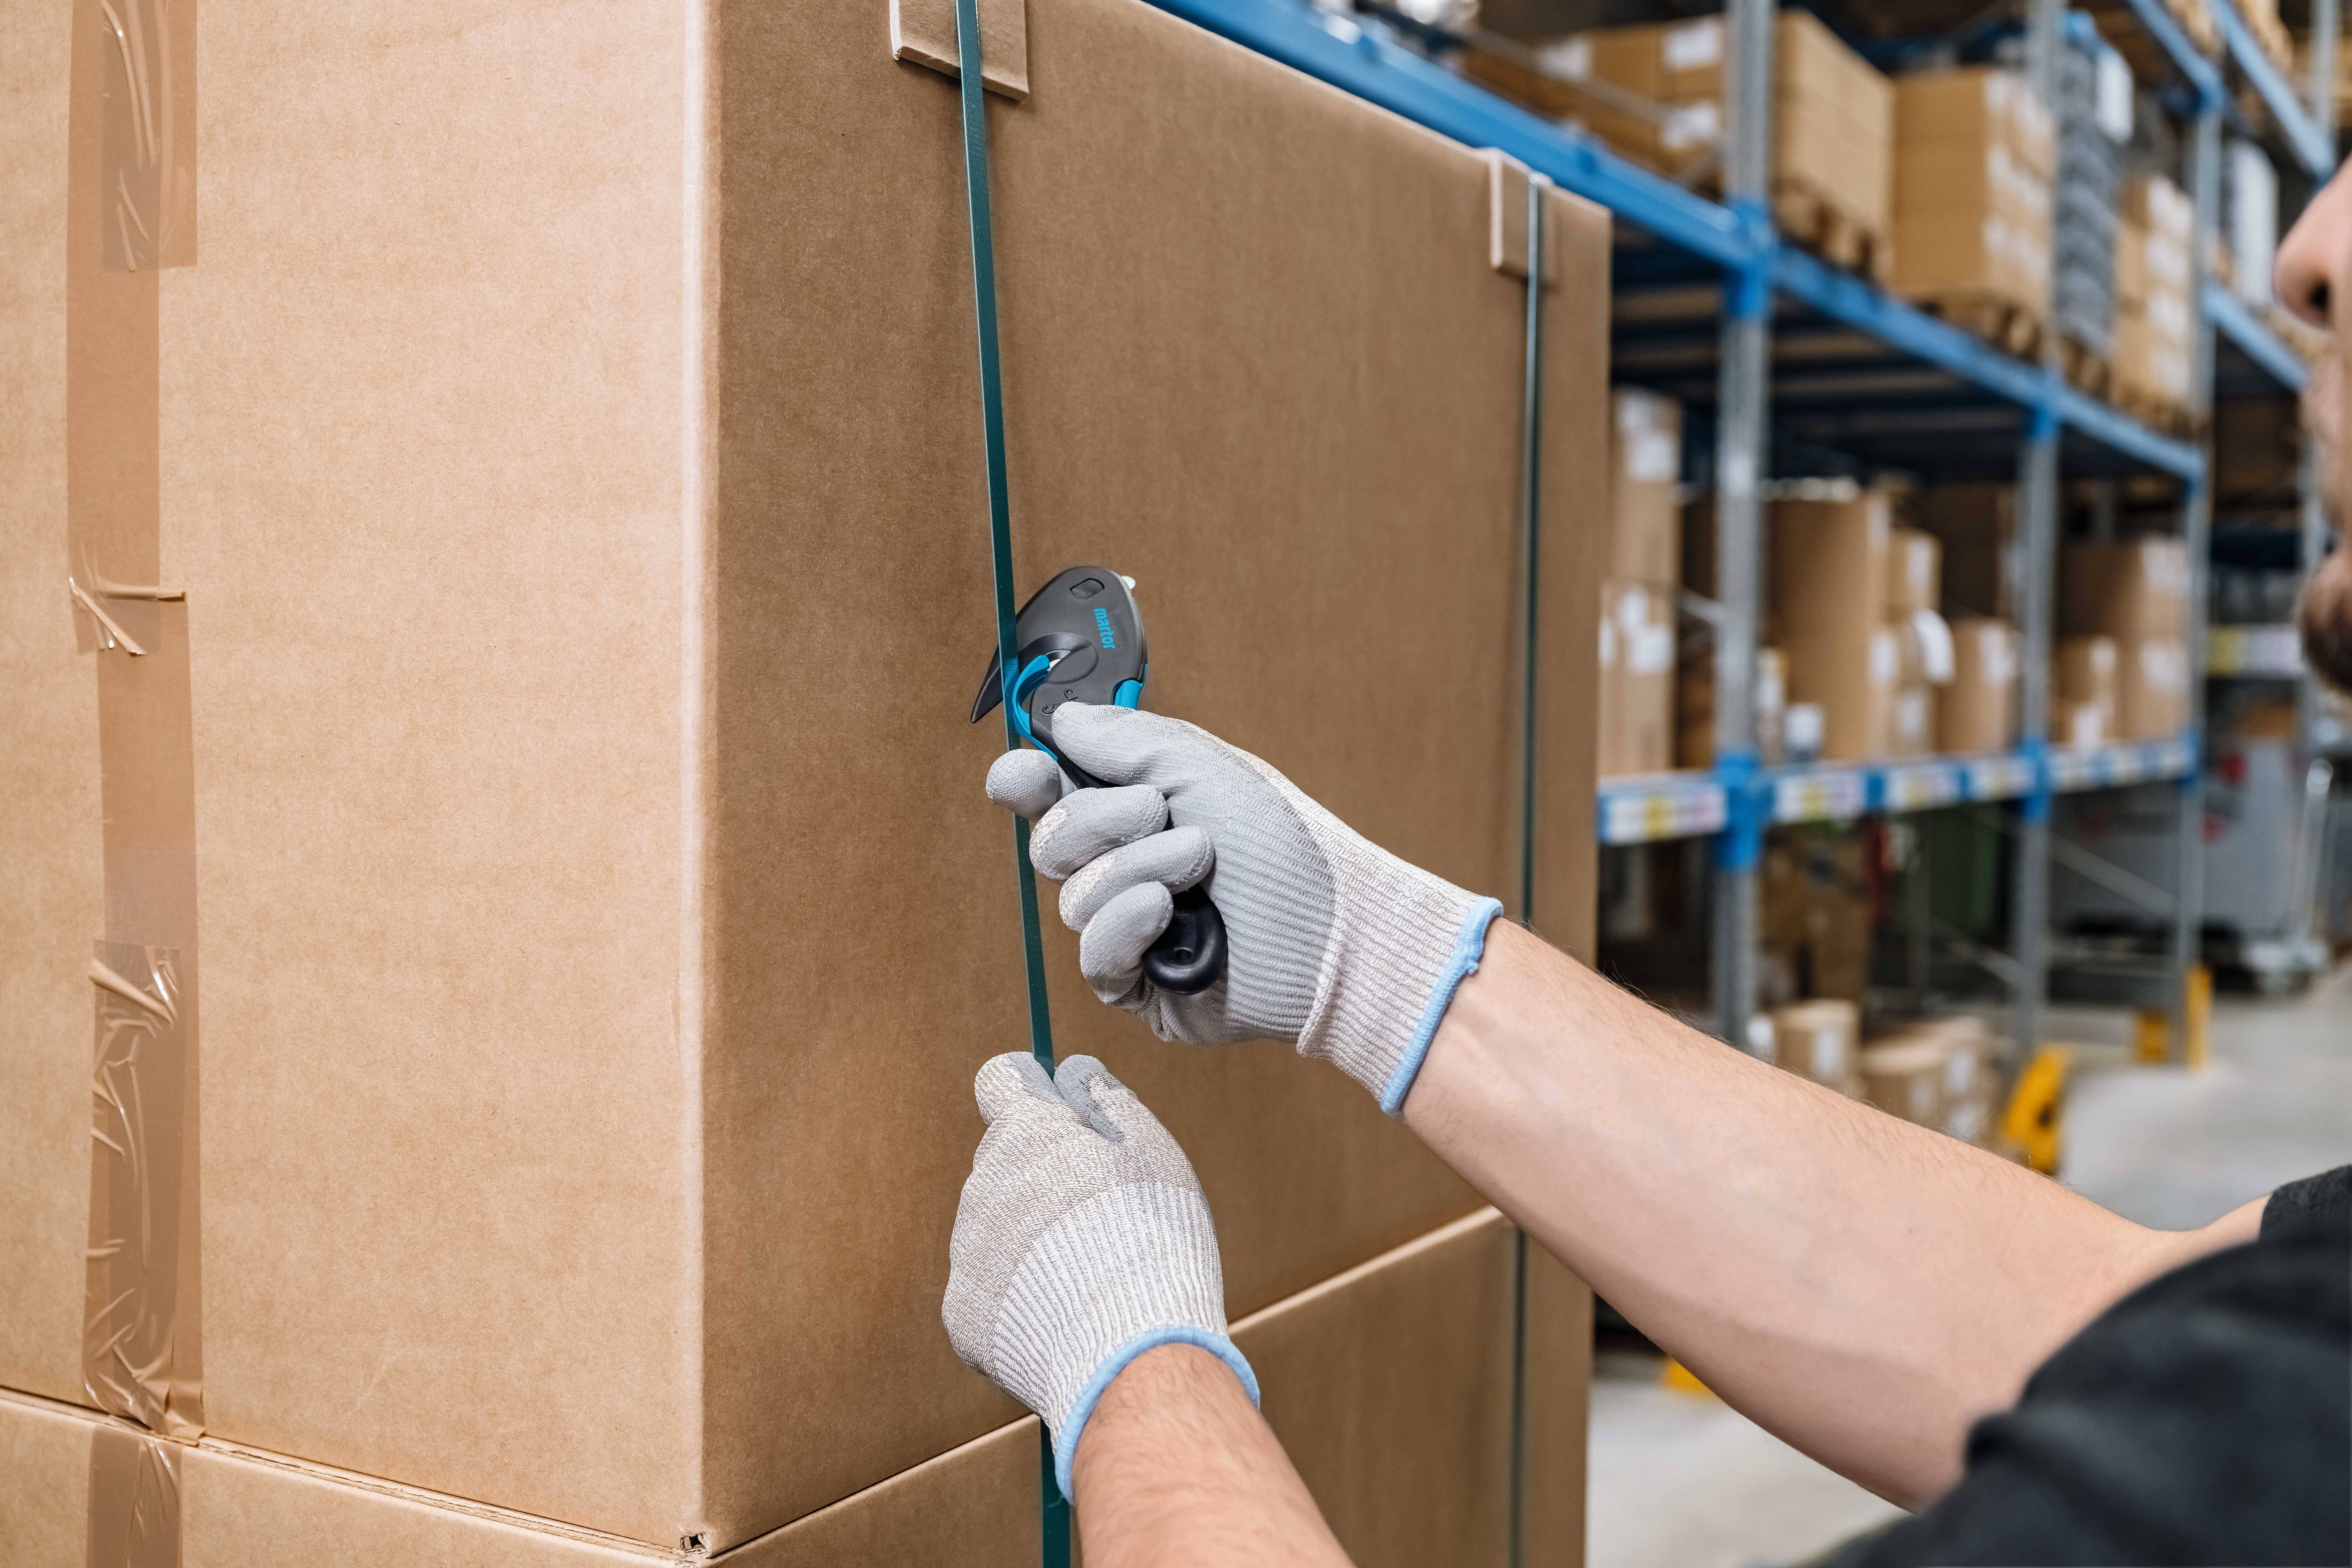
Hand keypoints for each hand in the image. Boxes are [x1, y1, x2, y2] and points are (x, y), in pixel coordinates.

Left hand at [943, 1052, 1257, 1500]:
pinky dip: (1020, 1300)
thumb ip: (1105, 1101)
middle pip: (1003, 1159)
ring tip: (1087, 1275)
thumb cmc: (1153, 1241)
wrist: (1130, 1353)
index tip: (1056, 1110)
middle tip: (1097, 1215)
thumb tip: (1072, 1073)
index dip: (1029, 1090)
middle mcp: (983, 1185)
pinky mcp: (964, 1317)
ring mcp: (967, 1255)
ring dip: (1030, 1238)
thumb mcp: (1150, 1150)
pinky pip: (989, 1293)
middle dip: (1040, 1172)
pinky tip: (1064, 1317)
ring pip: (994, 1227)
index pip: (1001, 1080)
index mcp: (1026, 1134)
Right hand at [985, 704, 1501, 1110]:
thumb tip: (1060, 719)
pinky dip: (1126, 926)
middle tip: (1165, 814)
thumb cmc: (1286, 846)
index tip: (1028, 774)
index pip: (1046, 793)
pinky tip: (1167, 913)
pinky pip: (1093, 958)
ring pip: (1072, 899)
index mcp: (1132, 810)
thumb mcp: (1205, 766)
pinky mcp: (1139, 985)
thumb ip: (1125, 738)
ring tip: (1201, 866)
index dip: (1023, 782)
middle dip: (1101, 821)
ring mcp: (1127, 929)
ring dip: (1138, 870)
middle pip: (1049, 841)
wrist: (1334, 929)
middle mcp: (1123, 867)